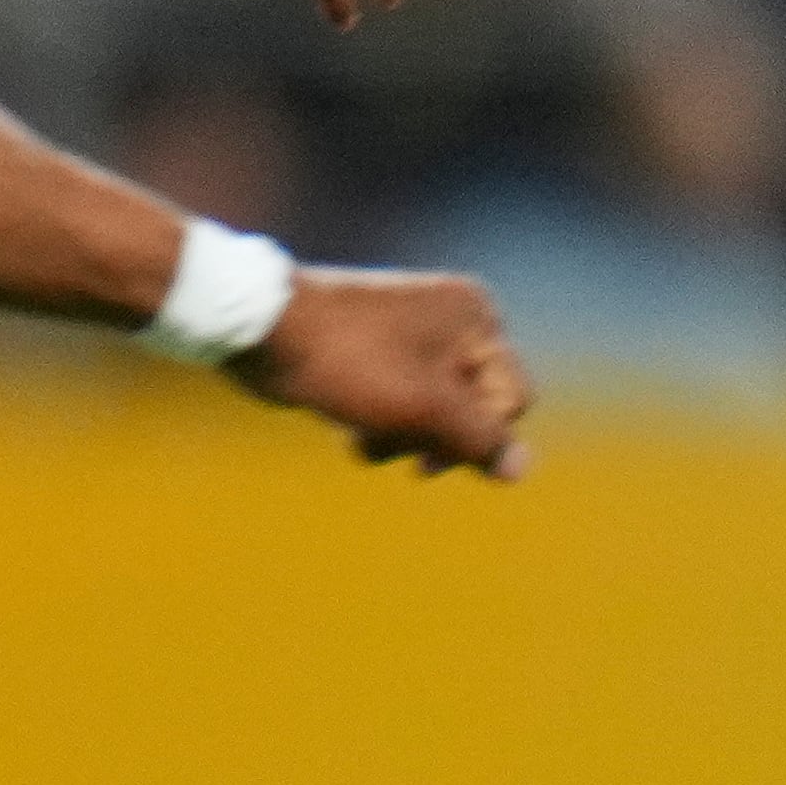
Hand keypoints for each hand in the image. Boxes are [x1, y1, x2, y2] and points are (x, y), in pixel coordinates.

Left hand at [226, 267, 531, 479]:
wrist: (263, 328)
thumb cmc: (349, 361)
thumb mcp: (424, 407)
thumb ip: (478, 438)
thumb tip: (521, 468)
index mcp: (474, 316)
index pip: (511, 399)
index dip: (475, 438)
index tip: (428, 458)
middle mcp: (452, 317)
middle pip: (476, 407)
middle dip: (436, 439)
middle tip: (403, 459)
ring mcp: (413, 332)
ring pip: (436, 412)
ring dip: (405, 438)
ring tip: (364, 445)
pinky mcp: (378, 351)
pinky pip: (403, 403)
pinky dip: (384, 424)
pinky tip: (351, 436)